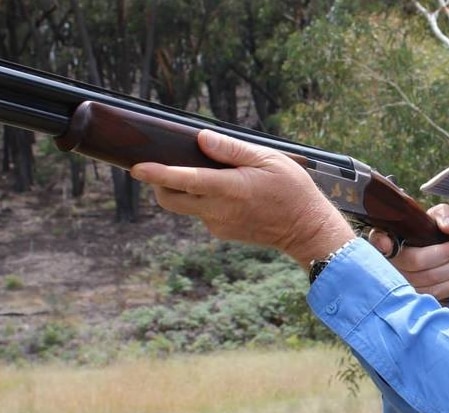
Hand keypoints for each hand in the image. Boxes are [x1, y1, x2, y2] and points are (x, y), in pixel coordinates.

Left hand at [130, 130, 355, 268]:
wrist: (306, 230)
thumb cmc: (293, 190)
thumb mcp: (270, 160)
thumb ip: (233, 150)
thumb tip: (201, 139)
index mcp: (230, 189)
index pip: (184, 181)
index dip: (158, 174)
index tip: (137, 167)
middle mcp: (219, 210)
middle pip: (170, 199)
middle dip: (160, 183)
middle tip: (165, 164)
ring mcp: (219, 224)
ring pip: (186, 206)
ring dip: (185, 190)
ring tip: (210, 174)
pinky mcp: (222, 232)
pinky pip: (202, 213)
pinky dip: (204, 200)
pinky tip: (228, 191)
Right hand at [368, 203, 448, 300]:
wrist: (433, 252)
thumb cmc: (428, 233)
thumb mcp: (434, 217)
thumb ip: (443, 216)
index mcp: (388, 238)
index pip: (377, 240)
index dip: (380, 243)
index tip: (387, 243)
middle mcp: (388, 263)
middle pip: (415, 263)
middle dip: (444, 256)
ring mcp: (399, 283)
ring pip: (425, 281)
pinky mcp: (412, 297)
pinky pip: (431, 296)